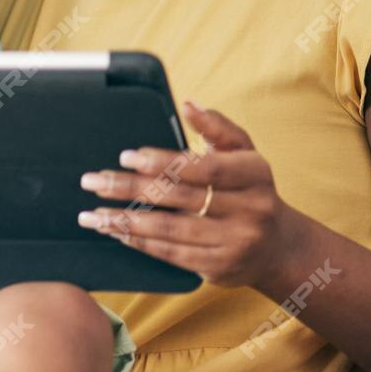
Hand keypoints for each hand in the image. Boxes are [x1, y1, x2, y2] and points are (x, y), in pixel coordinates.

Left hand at [75, 100, 303, 289]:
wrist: (279, 248)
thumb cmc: (250, 190)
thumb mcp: (245, 154)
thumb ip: (218, 127)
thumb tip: (188, 104)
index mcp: (253, 174)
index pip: (203, 168)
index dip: (163, 162)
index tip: (126, 157)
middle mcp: (248, 209)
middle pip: (179, 197)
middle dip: (129, 189)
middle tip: (92, 181)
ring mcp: (234, 241)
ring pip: (170, 230)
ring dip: (125, 221)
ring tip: (91, 214)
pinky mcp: (219, 267)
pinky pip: (171, 254)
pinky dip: (139, 242)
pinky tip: (114, 231)